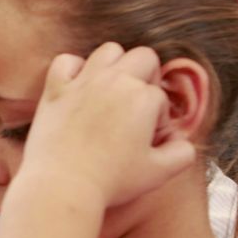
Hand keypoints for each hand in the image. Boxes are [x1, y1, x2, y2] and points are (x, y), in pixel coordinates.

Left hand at [19, 43, 195, 207]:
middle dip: (146, 77)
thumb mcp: (158, 173)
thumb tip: (181, 141)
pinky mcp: (55, 89)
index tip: (144, 140)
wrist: (62, 186)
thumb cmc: (111, 182)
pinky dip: (73, 69)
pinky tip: (77, 89)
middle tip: (135, 107)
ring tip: (110, 91)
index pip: (160, 96)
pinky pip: (66, 61)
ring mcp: (83, 82)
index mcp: (143, 98)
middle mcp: (114, 81)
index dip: (157, 118)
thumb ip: (182, 153)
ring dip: (114, 65)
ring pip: (109, 51)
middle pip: (144, 57)